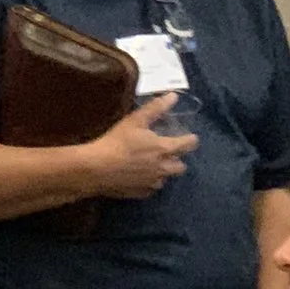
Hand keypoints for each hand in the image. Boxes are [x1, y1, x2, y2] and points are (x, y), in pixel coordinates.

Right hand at [80, 93, 195, 199]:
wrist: (98, 168)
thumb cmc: (118, 141)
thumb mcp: (136, 120)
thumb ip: (156, 108)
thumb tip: (174, 96)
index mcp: (164, 149)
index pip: (187, 145)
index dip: (191, 140)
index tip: (191, 138)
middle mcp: (163, 168)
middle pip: (180, 167)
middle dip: (178, 159)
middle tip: (169, 153)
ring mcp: (152, 183)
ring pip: (166, 178)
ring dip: (163, 171)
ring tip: (153, 165)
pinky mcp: (142, 193)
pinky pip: (151, 188)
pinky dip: (149, 182)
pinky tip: (140, 176)